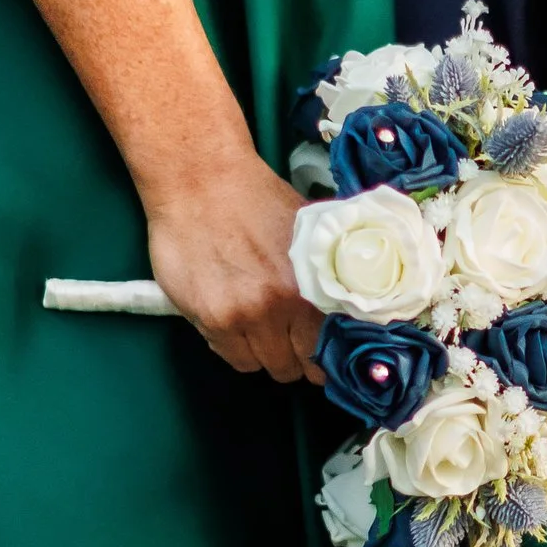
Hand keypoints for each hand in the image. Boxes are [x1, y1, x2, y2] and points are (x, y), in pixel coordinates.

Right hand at [146, 157, 325, 384]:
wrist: (201, 180)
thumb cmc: (255, 199)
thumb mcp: (307, 233)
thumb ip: (325, 274)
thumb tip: (344, 310)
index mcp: (316, 285)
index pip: (331, 348)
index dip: (326, 357)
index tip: (321, 357)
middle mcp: (284, 305)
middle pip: (299, 366)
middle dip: (296, 359)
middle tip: (288, 343)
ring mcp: (246, 314)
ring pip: (264, 365)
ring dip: (264, 354)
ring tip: (258, 330)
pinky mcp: (212, 318)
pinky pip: (230, 356)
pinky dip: (233, 346)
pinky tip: (232, 322)